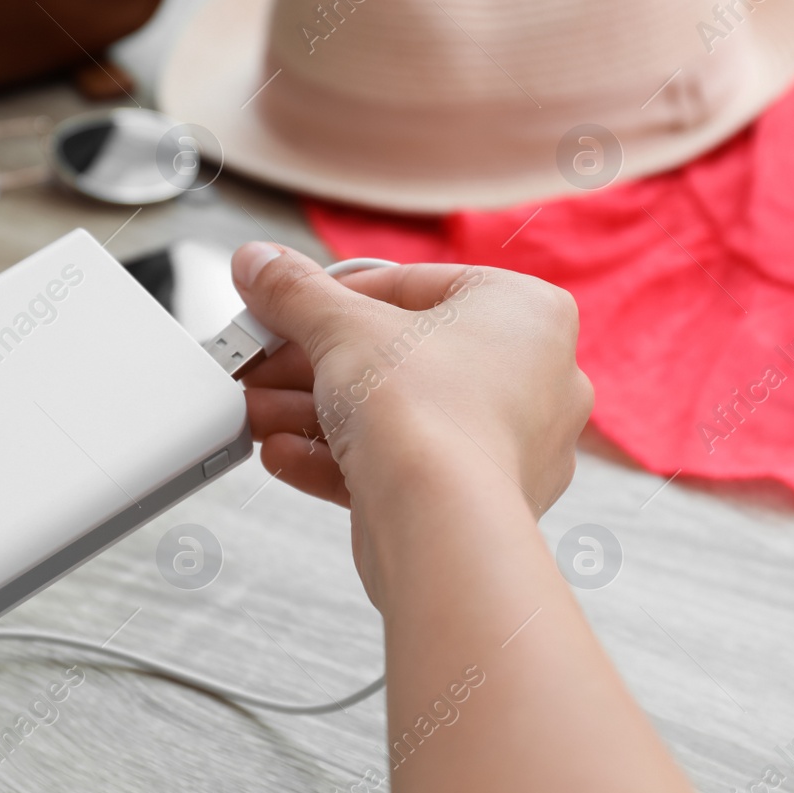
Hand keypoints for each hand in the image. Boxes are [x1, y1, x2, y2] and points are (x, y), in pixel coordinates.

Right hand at [234, 244, 592, 598]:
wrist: (441, 528)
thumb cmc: (431, 416)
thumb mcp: (341, 327)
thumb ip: (296, 292)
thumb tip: (263, 265)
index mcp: (526, 313)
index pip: (413, 286)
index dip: (334, 296)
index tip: (287, 304)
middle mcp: (533, 378)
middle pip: (398, 355)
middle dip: (314, 363)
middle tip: (265, 360)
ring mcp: (510, 446)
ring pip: (396, 416)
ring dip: (315, 412)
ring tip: (260, 410)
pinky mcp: (476, 502)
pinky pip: (402, 466)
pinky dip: (342, 458)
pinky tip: (287, 452)